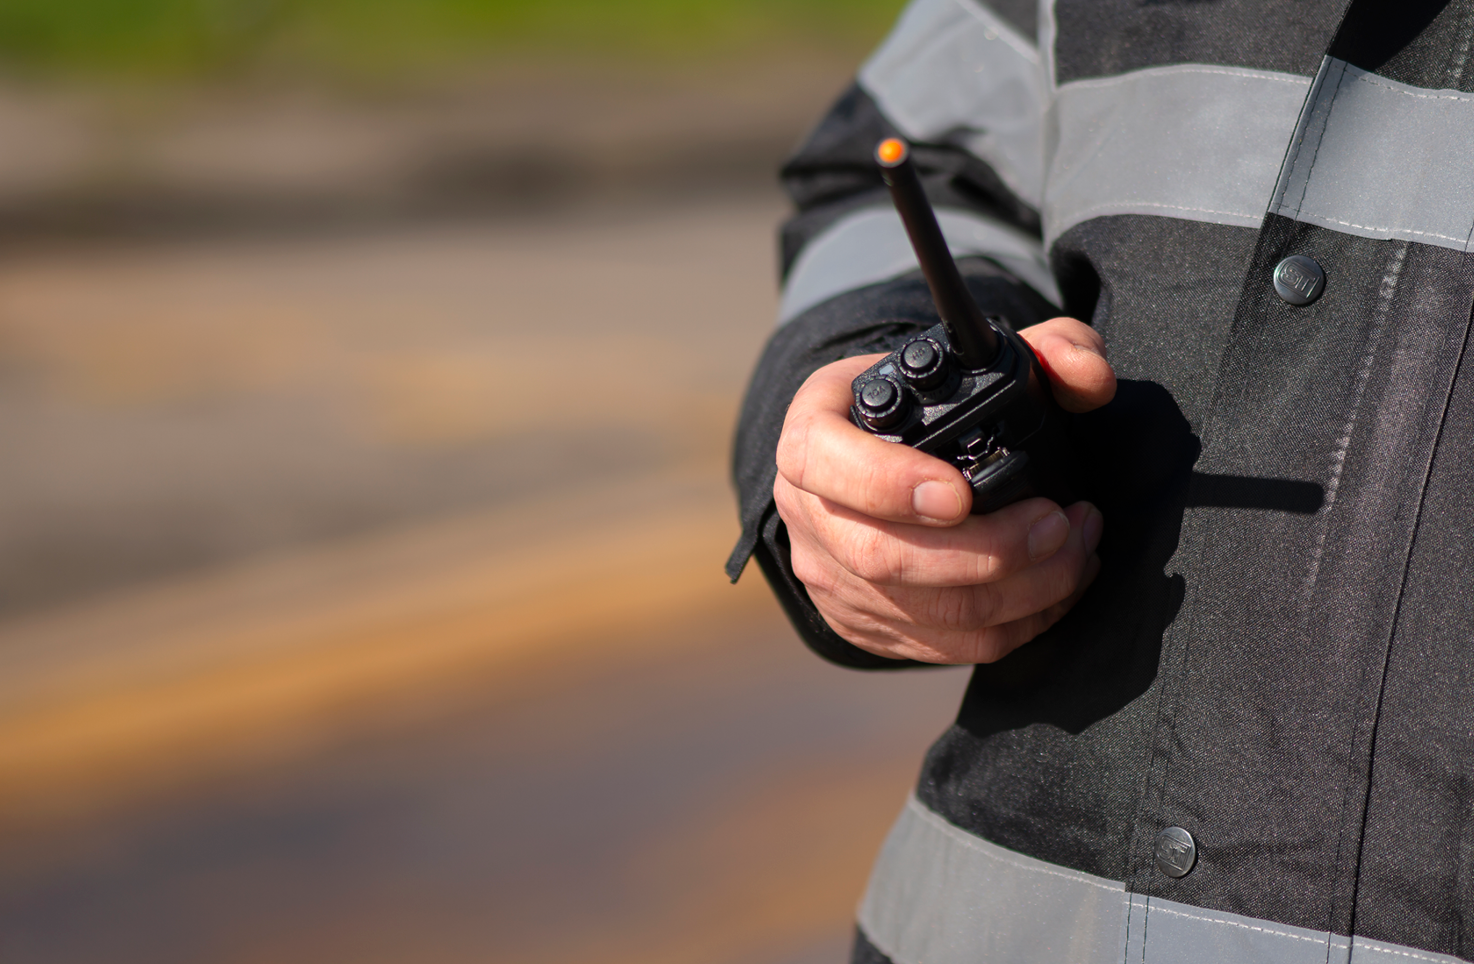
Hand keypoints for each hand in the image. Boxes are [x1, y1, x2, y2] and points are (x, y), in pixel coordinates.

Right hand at [773, 317, 1115, 663]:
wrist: (883, 456)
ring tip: (1074, 548)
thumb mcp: (979, 356)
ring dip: (1019, 592)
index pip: (823, 461)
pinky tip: (1053, 587)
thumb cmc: (930, 404)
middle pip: (883, 557)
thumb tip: (1089, 380)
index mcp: (815, 431)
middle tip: (1058, 524)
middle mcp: (808, 510)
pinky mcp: (862, 623)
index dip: (888, 484)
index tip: (960, 494)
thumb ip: (1048, 348)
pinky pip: (942, 646)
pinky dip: (1013, 625)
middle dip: (990, 552)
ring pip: (923, 612)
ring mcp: (830, 576)